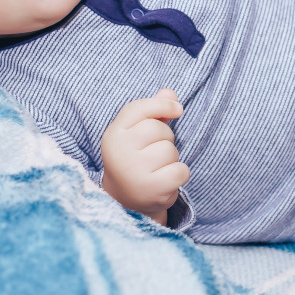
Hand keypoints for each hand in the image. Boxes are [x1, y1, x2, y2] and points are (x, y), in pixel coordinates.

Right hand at [100, 89, 189, 223]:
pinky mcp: (152, 188)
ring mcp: (135, 171)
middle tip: (153, 153)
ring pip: (170, 150)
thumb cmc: (135, 158)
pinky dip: (179, 175)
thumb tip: (170, 93)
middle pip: (159, 129)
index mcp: (113, 135)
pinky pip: (181, 170)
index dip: (162, 104)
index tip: (178, 109)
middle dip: (165, 138)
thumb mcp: (137, 133)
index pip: (139, 108)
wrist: (127, 200)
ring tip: (156, 169)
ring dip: (171, 159)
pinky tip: (164, 181)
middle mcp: (119, 152)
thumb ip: (153, 111)